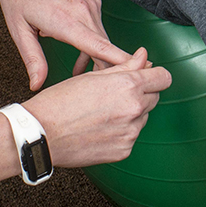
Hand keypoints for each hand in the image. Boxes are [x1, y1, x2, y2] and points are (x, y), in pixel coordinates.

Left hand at [0, 0, 129, 89]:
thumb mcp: (19, 29)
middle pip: (107, 47)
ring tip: (79, 71)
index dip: (121, 63)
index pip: (101, 48)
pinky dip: (92, 38)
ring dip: (96, 55)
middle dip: (107, 70)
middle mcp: (85, 11)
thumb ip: (33, 59)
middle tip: (100, 91)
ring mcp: (90, 2)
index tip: (139, 75)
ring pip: (102, 36)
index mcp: (67, 21)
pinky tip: (76, 45)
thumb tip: (37, 84)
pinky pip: (97, 24)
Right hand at [22, 48, 171, 167]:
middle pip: (155, 97)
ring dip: (130, 114)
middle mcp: (134, 109)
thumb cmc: (60, 102)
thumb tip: (144, 56)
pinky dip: (121, 132)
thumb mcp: (92, 76)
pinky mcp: (124, 150)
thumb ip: (125, 65)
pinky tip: (100, 128)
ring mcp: (130, 132)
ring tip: (101, 113)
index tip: (147, 77)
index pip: (164, 77)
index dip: (154, 75)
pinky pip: (131, 137)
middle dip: (141, 94)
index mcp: (128, 85)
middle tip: (114, 95)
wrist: (41, 134)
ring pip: (143, 118)